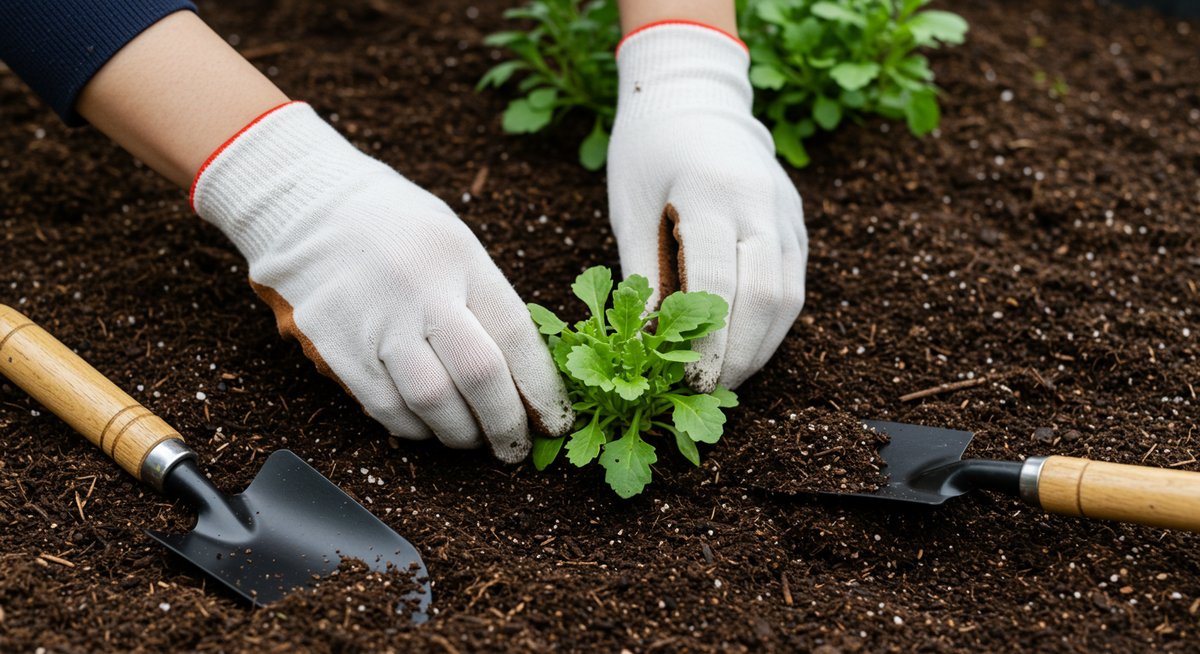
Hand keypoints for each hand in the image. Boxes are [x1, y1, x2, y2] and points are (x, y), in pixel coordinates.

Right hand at [192, 102, 571, 461]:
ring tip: (472, 439)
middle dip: (506, 424)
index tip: (555, 420)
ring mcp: (375, 322)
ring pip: (432, 401)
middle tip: (516, 447)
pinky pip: (386, 407)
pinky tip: (429, 427)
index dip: (542, 389)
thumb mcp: (455, 242)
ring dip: (460, 434)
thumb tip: (525, 374)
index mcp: (459, 259)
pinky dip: (415, 428)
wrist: (305, 206)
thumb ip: (487, 301)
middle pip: (479, 376)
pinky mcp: (337, 349)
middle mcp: (420, 291)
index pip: (516, 336)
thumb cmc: (395, 226)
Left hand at [607, 22, 808, 392]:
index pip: (716, 283)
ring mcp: (786, 212)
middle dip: (736, 356)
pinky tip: (743, 348)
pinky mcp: (797, 225)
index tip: (684, 380)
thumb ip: (643, 277)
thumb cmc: (648, 155)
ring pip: (788, 297)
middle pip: (764, 297)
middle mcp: (760, 201)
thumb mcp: (630, 211)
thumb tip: (646, 349)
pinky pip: (793, 285)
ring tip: (724, 380)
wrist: (694, 99)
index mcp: (710, 192)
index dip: (704, 341)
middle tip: (705, 392)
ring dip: (759, 348)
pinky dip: (770, 325)